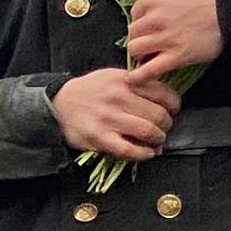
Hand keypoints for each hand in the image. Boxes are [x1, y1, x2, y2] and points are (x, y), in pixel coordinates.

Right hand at [53, 66, 179, 162]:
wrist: (57, 103)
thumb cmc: (88, 91)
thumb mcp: (112, 76)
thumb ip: (138, 82)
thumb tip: (166, 100)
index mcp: (123, 80)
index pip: (164, 94)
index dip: (173, 105)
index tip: (171, 110)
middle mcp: (117, 97)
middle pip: (160, 115)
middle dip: (166, 125)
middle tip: (161, 127)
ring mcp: (108, 118)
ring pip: (149, 132)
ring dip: (158, 139)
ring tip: (154, 140)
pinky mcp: (100, 137)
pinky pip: (131, 150)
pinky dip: (144, 154)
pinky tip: (146, 152)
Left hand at [126, 0, 223, 82]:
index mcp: (151, 0)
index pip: (135, 12)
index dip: (142, 18)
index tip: (151, 21)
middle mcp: (153, 20)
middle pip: (133, 32)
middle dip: (140, 35)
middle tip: (151, 37)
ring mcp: (164, 40)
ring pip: (136, 49)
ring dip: (140, 52)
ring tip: (148, 53)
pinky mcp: (177, 57)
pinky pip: (150, 70)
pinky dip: (140, 76)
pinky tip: (135, 79)